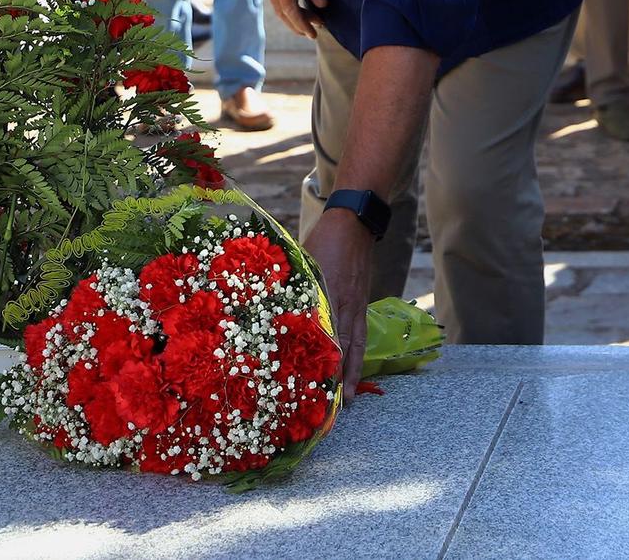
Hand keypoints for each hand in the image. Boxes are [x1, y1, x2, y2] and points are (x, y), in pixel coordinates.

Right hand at [258, 0, 326, 38]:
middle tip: (315, 33)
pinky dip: (288, 6)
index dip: (302, 23)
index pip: (290, 8)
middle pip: (282, 12)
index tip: (314, 33)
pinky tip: (301, 8)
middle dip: (298, 24)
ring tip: (312, 22)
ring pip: (278, 5)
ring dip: (293, 16)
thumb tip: (322, 5)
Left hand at [303, 208, 372, 403]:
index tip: (311, 387)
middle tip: (332, 408)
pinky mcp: (361, 303)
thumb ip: (290, 286)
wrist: (354, 221)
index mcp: (328, 295)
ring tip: (350, 399)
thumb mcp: (302, 260)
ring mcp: (356, 305)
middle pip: (343, 349)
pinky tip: (354, 369)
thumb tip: (267, 307)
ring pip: (356, 346)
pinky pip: (361, 334)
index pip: (325, 337)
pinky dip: (358, 355)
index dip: (319, 363)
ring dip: (353, 374)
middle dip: (338, 380)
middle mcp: (344, 306)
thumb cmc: (322, 239)